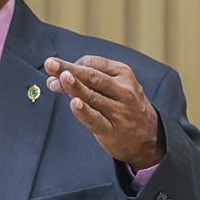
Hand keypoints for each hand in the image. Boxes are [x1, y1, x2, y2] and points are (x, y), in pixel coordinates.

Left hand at [44, 56, 165, 170]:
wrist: (149, 137)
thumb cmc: (124, 105)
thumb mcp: (114, 87)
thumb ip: (86, 82)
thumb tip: (53, 79)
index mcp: (123, 74)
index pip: (93, 63)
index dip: (72, 65)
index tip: (54, 68)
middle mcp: (123, 90)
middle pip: (92, 76)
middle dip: (69, 69)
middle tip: (50, 63)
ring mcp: (119, 111)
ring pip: (93, 96)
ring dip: (74, 87)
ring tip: (59, 78)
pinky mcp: (112, 130)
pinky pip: (95, 119)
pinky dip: (84, 111)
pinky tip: (73, 103)